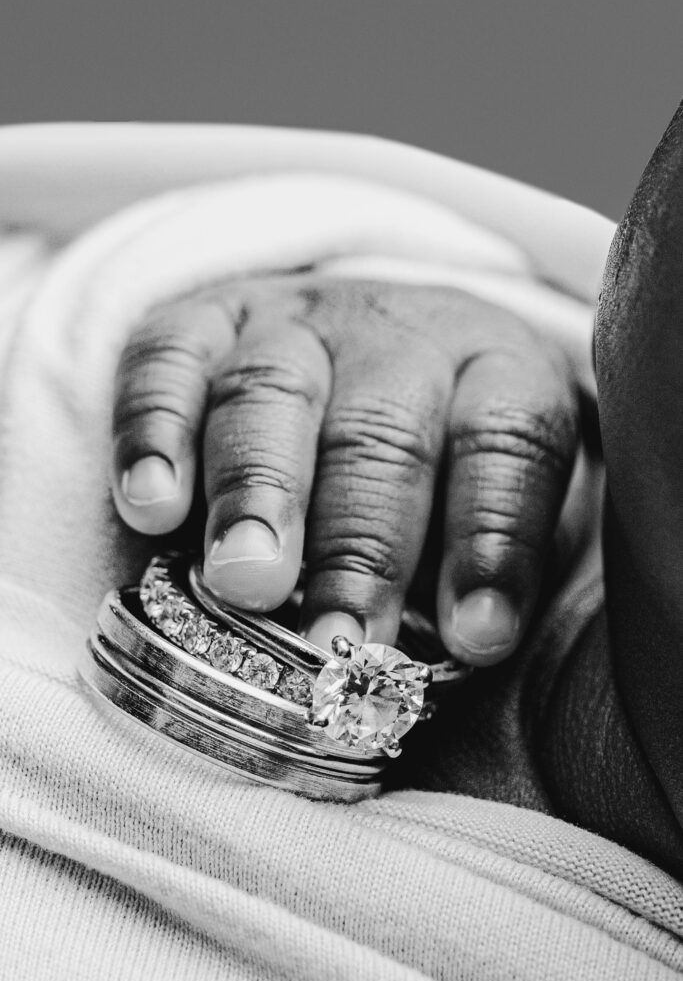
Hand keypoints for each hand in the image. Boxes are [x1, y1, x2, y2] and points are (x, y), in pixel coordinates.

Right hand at [111, 278, 583, 664]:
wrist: (364, 344)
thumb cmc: (436, 460)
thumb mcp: (483, 495)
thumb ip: (476, 565)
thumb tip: (456, 661)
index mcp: (493, 369)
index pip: (507, 444)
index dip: (493, 540)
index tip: (475, 640)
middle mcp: (396, 335)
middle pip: (380, 432)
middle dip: (357, 546)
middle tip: (336, 639)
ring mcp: (295, 322)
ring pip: (272, 393)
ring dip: (256, 493)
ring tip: (245, 582)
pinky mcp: (204, 319)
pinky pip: (167, 362)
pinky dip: (153, 432)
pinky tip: (150, 506)